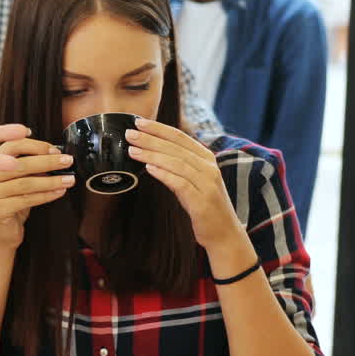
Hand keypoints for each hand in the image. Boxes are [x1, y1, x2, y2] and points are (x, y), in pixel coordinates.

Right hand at [0, 138, 73, 250]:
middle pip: (21, 164)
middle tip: (67, 161)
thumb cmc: (10, 208)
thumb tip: (55, 157)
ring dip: (52, 180)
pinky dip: (46, 195)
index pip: (11, 146)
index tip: (54, 150)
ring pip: (26, 183)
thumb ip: (29, 169)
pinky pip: (27, 199)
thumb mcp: (18, 183)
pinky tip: (59, 192)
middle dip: (48, 161)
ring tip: (68, 179)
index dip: (35, 146)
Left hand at [125, 119, 249, 263]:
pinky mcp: (202, 201)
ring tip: (133, 150)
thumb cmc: (205, 206)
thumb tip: (153, 152)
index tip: (139, 122)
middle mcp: (209, 167)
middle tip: (130, 133)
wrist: (224, 233)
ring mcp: (207, 184)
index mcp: (206, 158)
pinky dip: (164, 174)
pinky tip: (149, 169)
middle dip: (151, 139)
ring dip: (152, 155)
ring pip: (177, 163)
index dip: (159, 128)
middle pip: (176, 148)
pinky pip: (180, 183)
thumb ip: (180, 165)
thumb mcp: (194, 180)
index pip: (180, 137)